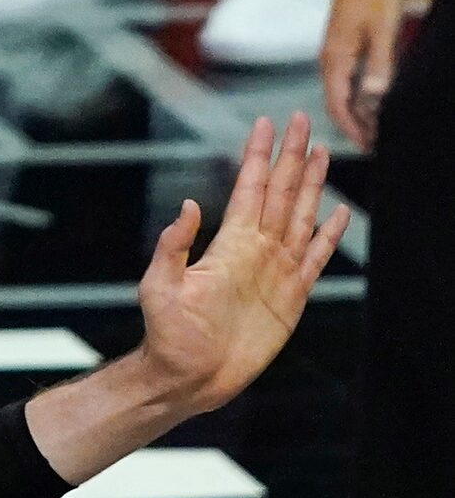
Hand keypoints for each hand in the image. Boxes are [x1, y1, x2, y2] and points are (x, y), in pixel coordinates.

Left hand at [132, 113, 348, 416]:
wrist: (188, 378)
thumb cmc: (167, 337)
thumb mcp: (159, 288)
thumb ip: (172, 247)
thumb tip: (187, 205)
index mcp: (228, 244)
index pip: (248, 189)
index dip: (257, 157)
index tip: (265, 124)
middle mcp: (255, 249)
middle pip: (280, 192)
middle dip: (291, 156)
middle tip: (301, 120)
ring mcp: (275, 270)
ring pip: (301, 216)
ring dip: (312, 185)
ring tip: (322, 152)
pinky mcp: (291, 296)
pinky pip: (315, 258)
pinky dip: (329, 235)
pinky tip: (338, 211)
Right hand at [320, 0, 402, 151]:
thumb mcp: (383, 30)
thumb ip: (380, 64)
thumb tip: (374, 97)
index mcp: (335, 60)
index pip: (338, 105)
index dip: (352, 128)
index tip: (367, 147)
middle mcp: (329, 61)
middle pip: (337, 103)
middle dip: (354, 125)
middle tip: (375, 144)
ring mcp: (334, 53)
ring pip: (342, 92)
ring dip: (357, 111)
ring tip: (376, 127)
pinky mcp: (343, 46)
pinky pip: (346, 79)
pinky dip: (358, 94)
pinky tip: (373, 99)